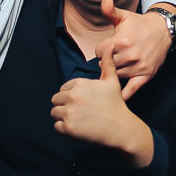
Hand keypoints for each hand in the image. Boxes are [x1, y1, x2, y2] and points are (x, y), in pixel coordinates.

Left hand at [50, 46, 153, 167]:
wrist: (121, 129)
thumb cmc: (115, 105)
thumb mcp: (112, 81)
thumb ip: (107, 63)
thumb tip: (110, 46)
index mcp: (79, 83)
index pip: (63, 89)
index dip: (72, 96)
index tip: (85, 102)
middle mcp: (73, 96)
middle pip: (56, 100)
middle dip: (65, 106)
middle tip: (82, 112)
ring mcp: (70, 112)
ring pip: (54, 113)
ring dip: (64, 117)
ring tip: (80, 120)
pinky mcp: (68, 128)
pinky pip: (57, 127)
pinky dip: (65, 129)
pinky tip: (79, 128)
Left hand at [94, 0, 170, 99]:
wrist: (162, 31)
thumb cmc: (139, 24)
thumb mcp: (124, 16)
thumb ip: (110, 10)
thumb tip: (104, 0)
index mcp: (122, 41)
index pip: (99, 53)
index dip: (101, 50)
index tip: (106, 48)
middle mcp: (130, 55)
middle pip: (106, 66)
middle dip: (106, 61)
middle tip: (112, 57)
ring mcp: (138, 67)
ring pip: (115, 76)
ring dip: (114, 73)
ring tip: (118, 65)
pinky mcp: (146, 75)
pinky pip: (131, 90)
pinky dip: (123, 95)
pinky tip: (116, 98)